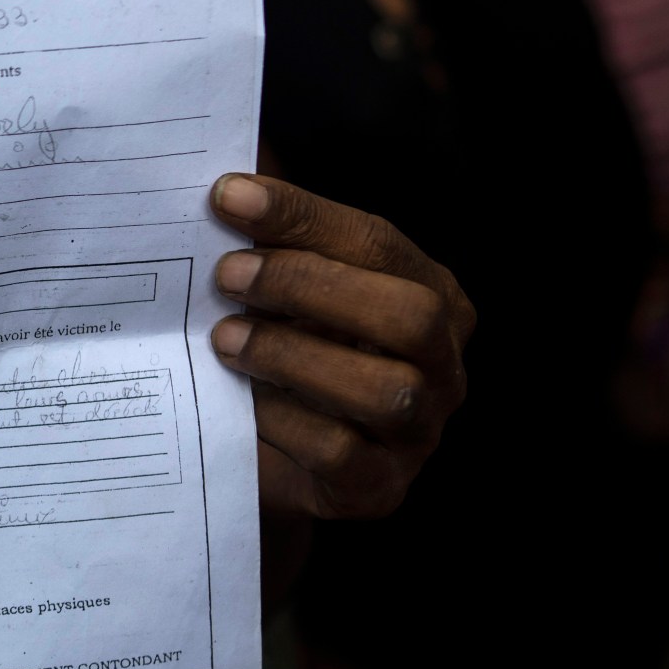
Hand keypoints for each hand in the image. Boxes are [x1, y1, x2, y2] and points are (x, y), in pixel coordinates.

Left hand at [209, 174, 474, 519]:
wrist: (276, 460)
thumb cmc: (290, 351)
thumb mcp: (287, 290)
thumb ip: (274, 237)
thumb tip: (229, 179)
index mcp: (435, 295)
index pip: (378, 243)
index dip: (302, 215)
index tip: (227, 197)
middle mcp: (444, 365)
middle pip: (409, 315)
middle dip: (310, 286)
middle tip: (227, 274)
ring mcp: (420, 433)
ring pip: (385, 391)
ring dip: (295, 356)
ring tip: (224, 339)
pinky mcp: (379, 489)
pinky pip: (342, 454)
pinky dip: (285, 422)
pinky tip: (240, 402)